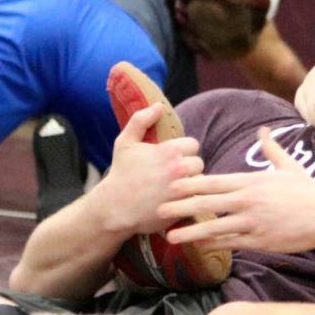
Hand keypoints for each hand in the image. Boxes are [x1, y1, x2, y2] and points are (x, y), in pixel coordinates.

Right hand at [89, 104, 203, 233]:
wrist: (114, 208)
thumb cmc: (121, 173)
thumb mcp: (125, 143)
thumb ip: (141, 120)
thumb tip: (159, 106)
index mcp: (170, 151)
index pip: (193, 144)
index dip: (183, 150)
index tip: (172, 158)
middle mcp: (180, 169)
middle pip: (199, 163)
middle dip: (188, 167)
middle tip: (173, 174)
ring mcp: (184, 190)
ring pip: (200, 181)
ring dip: (191, 183)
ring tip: (175, 187)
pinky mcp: (184, 207)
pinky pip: (197, 198)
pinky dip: (189, 199)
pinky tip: (177, 200)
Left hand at [158, 127, 314, 252]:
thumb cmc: (308, 190)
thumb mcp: (289, 166)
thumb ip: (271, 150)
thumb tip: (263, 131)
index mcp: (250, 182)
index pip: (212, 181)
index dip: (188, 184)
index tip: (169, 184)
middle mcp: (247, 201)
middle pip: (207, 204)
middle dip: (180, 207)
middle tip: (157, 210)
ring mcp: (252, 223)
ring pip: (214, 228)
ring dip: (190, 232)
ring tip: (170, 237)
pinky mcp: (260, 241)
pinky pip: (230, 243)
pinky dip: (213, 244)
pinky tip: (198, 246)